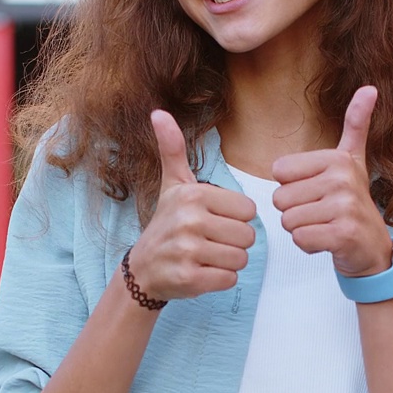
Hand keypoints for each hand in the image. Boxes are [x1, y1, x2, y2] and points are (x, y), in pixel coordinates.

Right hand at [127, 110, 256, 299]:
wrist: (143, 269)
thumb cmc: (167, 224)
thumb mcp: (172, 184)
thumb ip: (172, 149)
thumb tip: (158, 112)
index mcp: (194, 195)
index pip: (248, 211)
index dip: (235, 219)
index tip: (212, 221)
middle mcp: (190, 220)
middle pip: (248, 236)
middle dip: (233, 243)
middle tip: (209, 242)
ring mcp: (188, 251)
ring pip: (241, 259)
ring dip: (227, 262)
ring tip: (205, 257)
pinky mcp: (189, 278)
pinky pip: (229, 279)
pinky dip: (219, 280)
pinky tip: (200, 272)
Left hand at [272, 86, 392, 276]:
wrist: (373, 248)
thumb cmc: (352, 204)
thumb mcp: (352, 161)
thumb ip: (356, 125)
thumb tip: (369, 88)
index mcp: (337, 159)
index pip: (279, 172)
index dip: (292, 188)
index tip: (318, 192)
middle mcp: (342, 179)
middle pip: (280, 198)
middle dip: (295, 212)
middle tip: (321, 214)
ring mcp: (345, 207)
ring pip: (288, 220)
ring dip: (302, 229)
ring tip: (325, 226)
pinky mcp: (343, 234)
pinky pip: (300, 238)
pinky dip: (309, 245)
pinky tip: (328, 241)